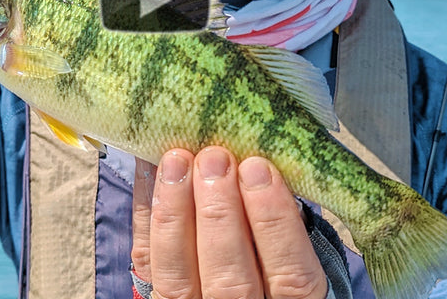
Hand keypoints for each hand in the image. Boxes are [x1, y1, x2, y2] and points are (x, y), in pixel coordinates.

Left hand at [132, 147, 328, 298]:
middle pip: (230, 277)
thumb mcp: (300, 254)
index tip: (259, 170)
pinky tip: (149, 173)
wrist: (230, 292)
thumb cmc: (274, 263)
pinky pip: (147, 262)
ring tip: (177, 162)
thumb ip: (289, 228)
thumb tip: (264, 172)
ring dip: (176, 212)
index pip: (290, 276)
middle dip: (220, 211)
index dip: (275, 223)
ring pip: (180, 277)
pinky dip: (146, 216)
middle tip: (214, 160)